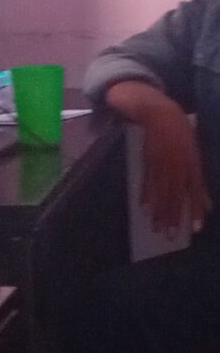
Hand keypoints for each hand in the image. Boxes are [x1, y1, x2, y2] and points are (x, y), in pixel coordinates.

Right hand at [137, 95, 211, 234]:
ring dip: (158, 212)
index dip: (195, 211)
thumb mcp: (196, 158)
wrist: (161, 115)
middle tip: (169, 236)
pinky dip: (146, 196)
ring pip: (160, 193)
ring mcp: (161, 166)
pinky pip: (147, 183)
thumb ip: (200, 183)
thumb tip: (208, 205)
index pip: (194, 193)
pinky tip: (144, 210)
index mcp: (192, 165)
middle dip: (172, 218)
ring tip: (156, 229)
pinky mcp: (148, 163)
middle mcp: (177, 168)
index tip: (195, 229)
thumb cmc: (183, 136)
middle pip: (174, 197)